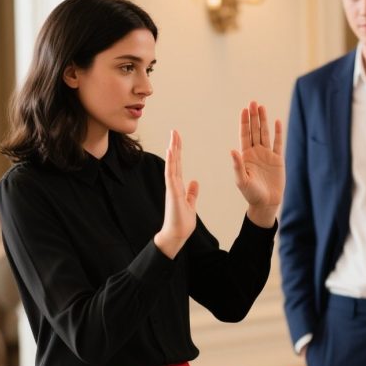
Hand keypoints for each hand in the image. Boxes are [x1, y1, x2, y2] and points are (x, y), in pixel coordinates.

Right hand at [154, 130, 198, 257]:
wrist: (176, 235)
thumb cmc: (182, 222)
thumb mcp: (190, 204)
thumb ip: (192, 193)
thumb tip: (194, 182)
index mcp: (178, 187)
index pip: (178, 165)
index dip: (177, 152)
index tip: (177, 139)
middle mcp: (173, 185)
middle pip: (174, 161)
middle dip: (174, 146)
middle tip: (174, 131)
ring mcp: (171, 188)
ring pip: (171, 164)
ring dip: (172, 150)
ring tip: (173, 136)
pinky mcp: (172, 193)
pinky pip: (170, 174)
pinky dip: (170, 162)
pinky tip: (171, 152)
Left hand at [231, 101, 283, 227]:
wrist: (266, 203)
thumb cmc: (251, 194)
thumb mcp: (242, 181)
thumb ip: (237, 165)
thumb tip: (232, 150)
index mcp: (246, 156)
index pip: (245, 135)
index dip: (244, 122)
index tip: (244, 110)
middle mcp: (256, 153)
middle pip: (254, 131)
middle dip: (253, 117)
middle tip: (253, 102)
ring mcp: (267, 155)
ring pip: (265, 134)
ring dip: (263, 121)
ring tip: (261, 107)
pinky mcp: (278, 160)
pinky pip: (278, 144)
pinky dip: (277, 133)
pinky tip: (276, 122)